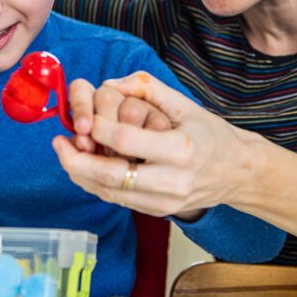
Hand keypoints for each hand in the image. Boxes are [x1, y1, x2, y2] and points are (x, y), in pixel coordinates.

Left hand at [53, 72, 261, 217]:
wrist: (237, 173)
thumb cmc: (211, 135)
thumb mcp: (185, 104)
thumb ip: (146, 88)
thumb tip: (109, 84)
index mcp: (181, 149)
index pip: (125, 140)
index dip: (97, 128)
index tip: (85, 118)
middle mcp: (172, 181)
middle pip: (109, 176)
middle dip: (76, 160)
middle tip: (59, 143)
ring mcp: (164, 202)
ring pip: (108, 192)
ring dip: (80, 174)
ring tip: (66, 153)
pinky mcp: (157, 212)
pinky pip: (117, 199)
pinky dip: (95, 183)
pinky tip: (85, 166)